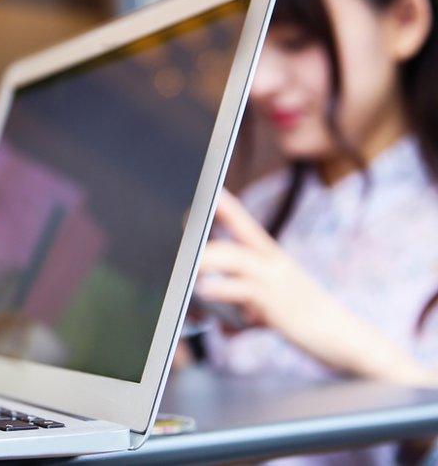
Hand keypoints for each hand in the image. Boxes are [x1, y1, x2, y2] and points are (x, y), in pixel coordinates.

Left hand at [195, 189, 434, 383]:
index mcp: (273, 258)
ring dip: (208, 258)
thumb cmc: (305, 320)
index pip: (247, 224)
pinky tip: (203, 290)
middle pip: (242, 231)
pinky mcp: (275, 303)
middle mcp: (275, 262)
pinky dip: (222, 288)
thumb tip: (215, 311)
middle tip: (187, 219)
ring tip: (186, 261)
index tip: (209, 193)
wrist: (343, 338)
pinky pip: (244, 290)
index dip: (228, 207)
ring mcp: (276, 281)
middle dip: (214, 224)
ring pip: (236, 258)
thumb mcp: (272, 304)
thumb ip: (244, 303)